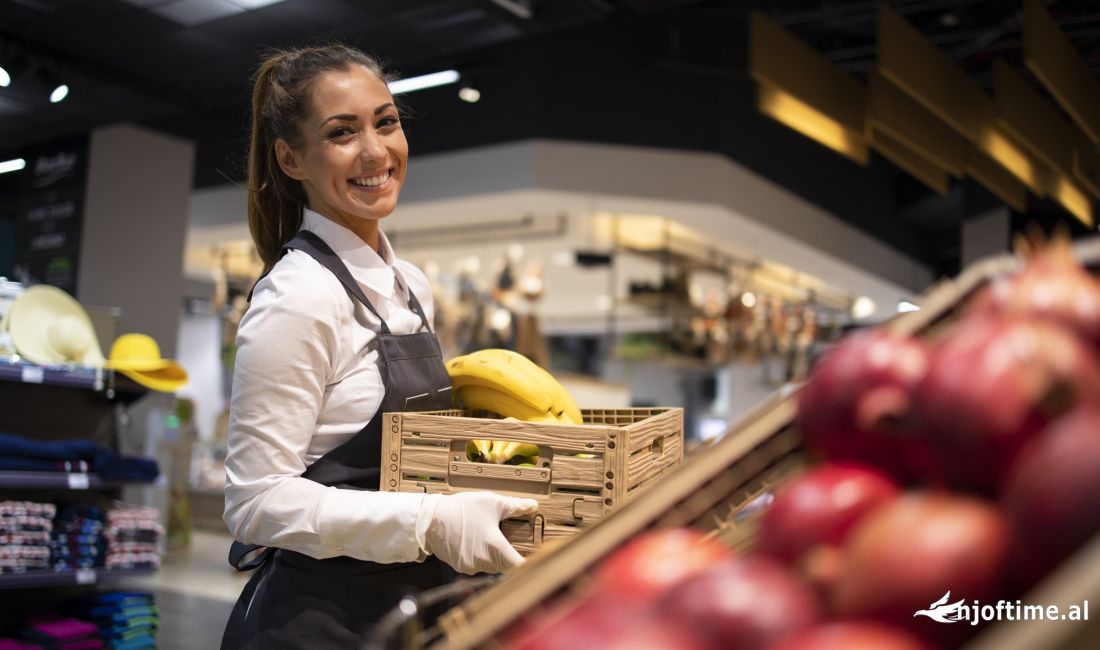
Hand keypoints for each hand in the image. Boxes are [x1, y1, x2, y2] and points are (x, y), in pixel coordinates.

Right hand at [416, 491, 537, 574]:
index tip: (537, 560)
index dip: (530, 565)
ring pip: (492, 566)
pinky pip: (477, 565)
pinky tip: (477, 541)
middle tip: (516, 544)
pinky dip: (481, 556)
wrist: (430, 519)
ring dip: (495, 556)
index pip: (519, 567)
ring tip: (493, 538)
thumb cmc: (462, 509)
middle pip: (506, 567)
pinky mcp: (461, 567)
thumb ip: (515, 506)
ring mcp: (471, 567)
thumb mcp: (491, 502)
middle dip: (512, 556)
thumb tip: (533, 506)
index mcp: (495, 548)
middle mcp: (484, 562)